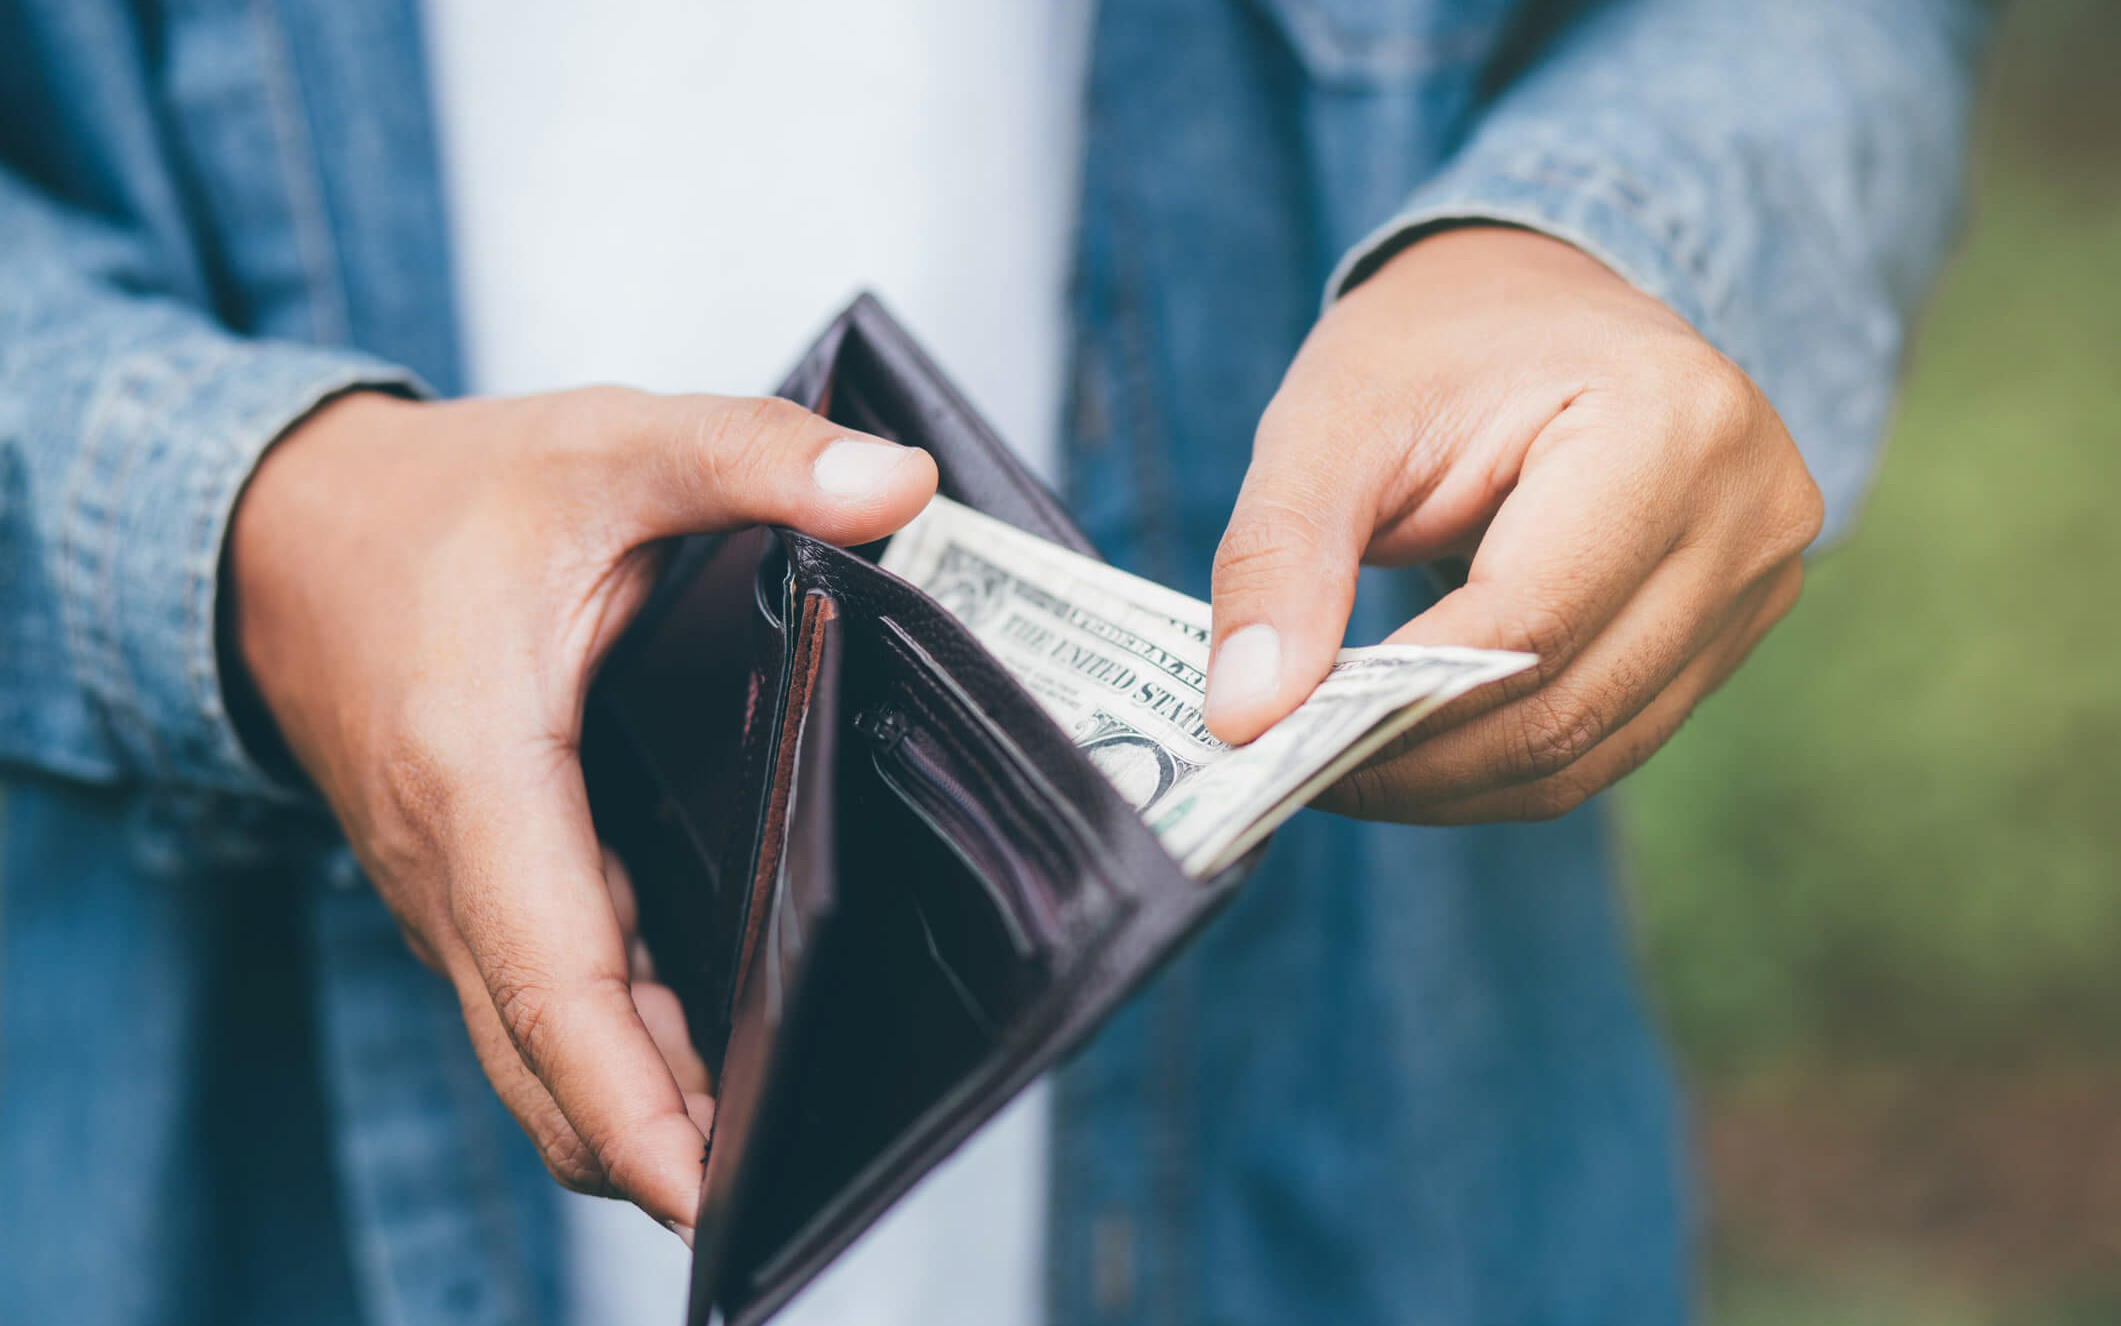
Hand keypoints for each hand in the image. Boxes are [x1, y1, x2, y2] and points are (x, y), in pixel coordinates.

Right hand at [227, 386, 936, 1233]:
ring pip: (541, 1048)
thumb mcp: (605, 448)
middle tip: (790, 1190)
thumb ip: (750, 454)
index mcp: (479, 778)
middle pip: (547, 1059)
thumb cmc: (444, 500)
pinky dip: (613, 1053)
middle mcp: (452, 870)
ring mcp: (453, 897)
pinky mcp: (473, 895)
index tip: (702, 1195)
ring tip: (774, 1146)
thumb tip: (902, 487)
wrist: (289, 534)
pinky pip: (539, 1004)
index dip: (627, 1100)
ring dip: (638, 1107)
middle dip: (652, 1144)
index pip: (551, 982)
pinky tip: (709, 1060)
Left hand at [1202, 226, 1822, 822]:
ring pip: (1591, 751)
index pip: (1529, 621)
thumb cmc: (1434, 345)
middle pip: (1566, 707)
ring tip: (1338, 767)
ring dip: (1452, 783)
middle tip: (1289, 772)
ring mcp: (1758, 580)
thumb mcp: (1330, 420)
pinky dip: (1501, 765)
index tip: (1275, 740)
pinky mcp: (1734, 631)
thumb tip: (1247, 716)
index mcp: (1669, 426)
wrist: (1536, 298)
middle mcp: (1748, 512)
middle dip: (1414, 764)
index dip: (1398, 706)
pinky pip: (1611, 740)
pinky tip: (1410, 753)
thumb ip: (1282, 560)